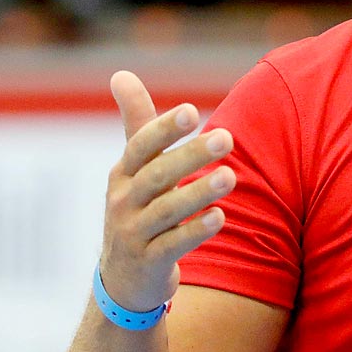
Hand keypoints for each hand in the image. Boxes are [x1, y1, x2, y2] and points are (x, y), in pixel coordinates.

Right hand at [99, 71, 234, 312]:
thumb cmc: (137, 210)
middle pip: (157, 175)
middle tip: (227, 137)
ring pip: (166, 210)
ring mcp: (133, 233)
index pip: (141, 146)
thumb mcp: (133, 169)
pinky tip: (221, 217)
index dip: (164, 128)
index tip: (193, 110)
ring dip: (199, 192)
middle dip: (190, 156)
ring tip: (231, 176)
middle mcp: (124, 201)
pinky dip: (195, 231)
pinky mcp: (148, 262)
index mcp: (124, 174)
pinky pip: (172, 245)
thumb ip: (136, 123)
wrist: (124, 278)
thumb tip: (120, 73)